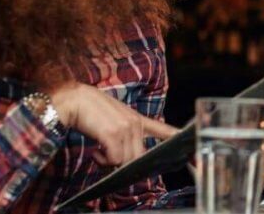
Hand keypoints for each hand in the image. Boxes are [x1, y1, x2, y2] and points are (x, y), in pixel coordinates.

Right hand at [49, 82, 178, 166]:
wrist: (73, 100)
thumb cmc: (89, 111)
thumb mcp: (114, 118)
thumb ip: (124, 134)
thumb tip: (123, 156)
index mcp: (136, 119)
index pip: (162, 129)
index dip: (175, 138)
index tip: (189, 145)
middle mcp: (135, 124)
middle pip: (138, 157)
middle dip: (123, 164)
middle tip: (106, 158)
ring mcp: (126, 128)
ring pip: (126, 160)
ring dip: (109, 162)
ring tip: (98, 152)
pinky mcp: (114, 134)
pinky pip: (114, 159)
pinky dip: (102, 161)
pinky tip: (95, 152)